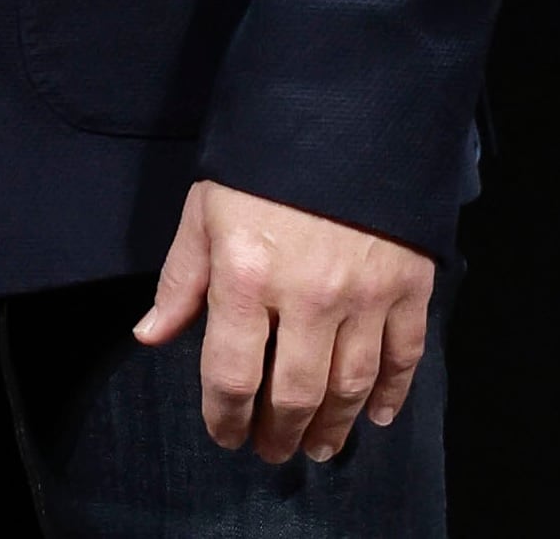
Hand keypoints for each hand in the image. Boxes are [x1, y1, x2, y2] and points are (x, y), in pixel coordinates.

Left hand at [134, 178, 434, 464]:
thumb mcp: (206, 208)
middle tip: (272, 450)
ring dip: (333, 426)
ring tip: (318, 445)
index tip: (224, 434)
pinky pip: (404, 355)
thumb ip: (182, 280)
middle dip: (279, 433)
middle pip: (294, 393)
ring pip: (350, 385)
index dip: (224, 417)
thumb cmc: (263, 162)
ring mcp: (364, 294)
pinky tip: (379, 415)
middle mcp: (308, 296)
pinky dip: (394, 393)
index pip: (231, 375)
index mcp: (247, 277)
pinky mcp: (409, 284)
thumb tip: (151, 337)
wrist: (345, 108)